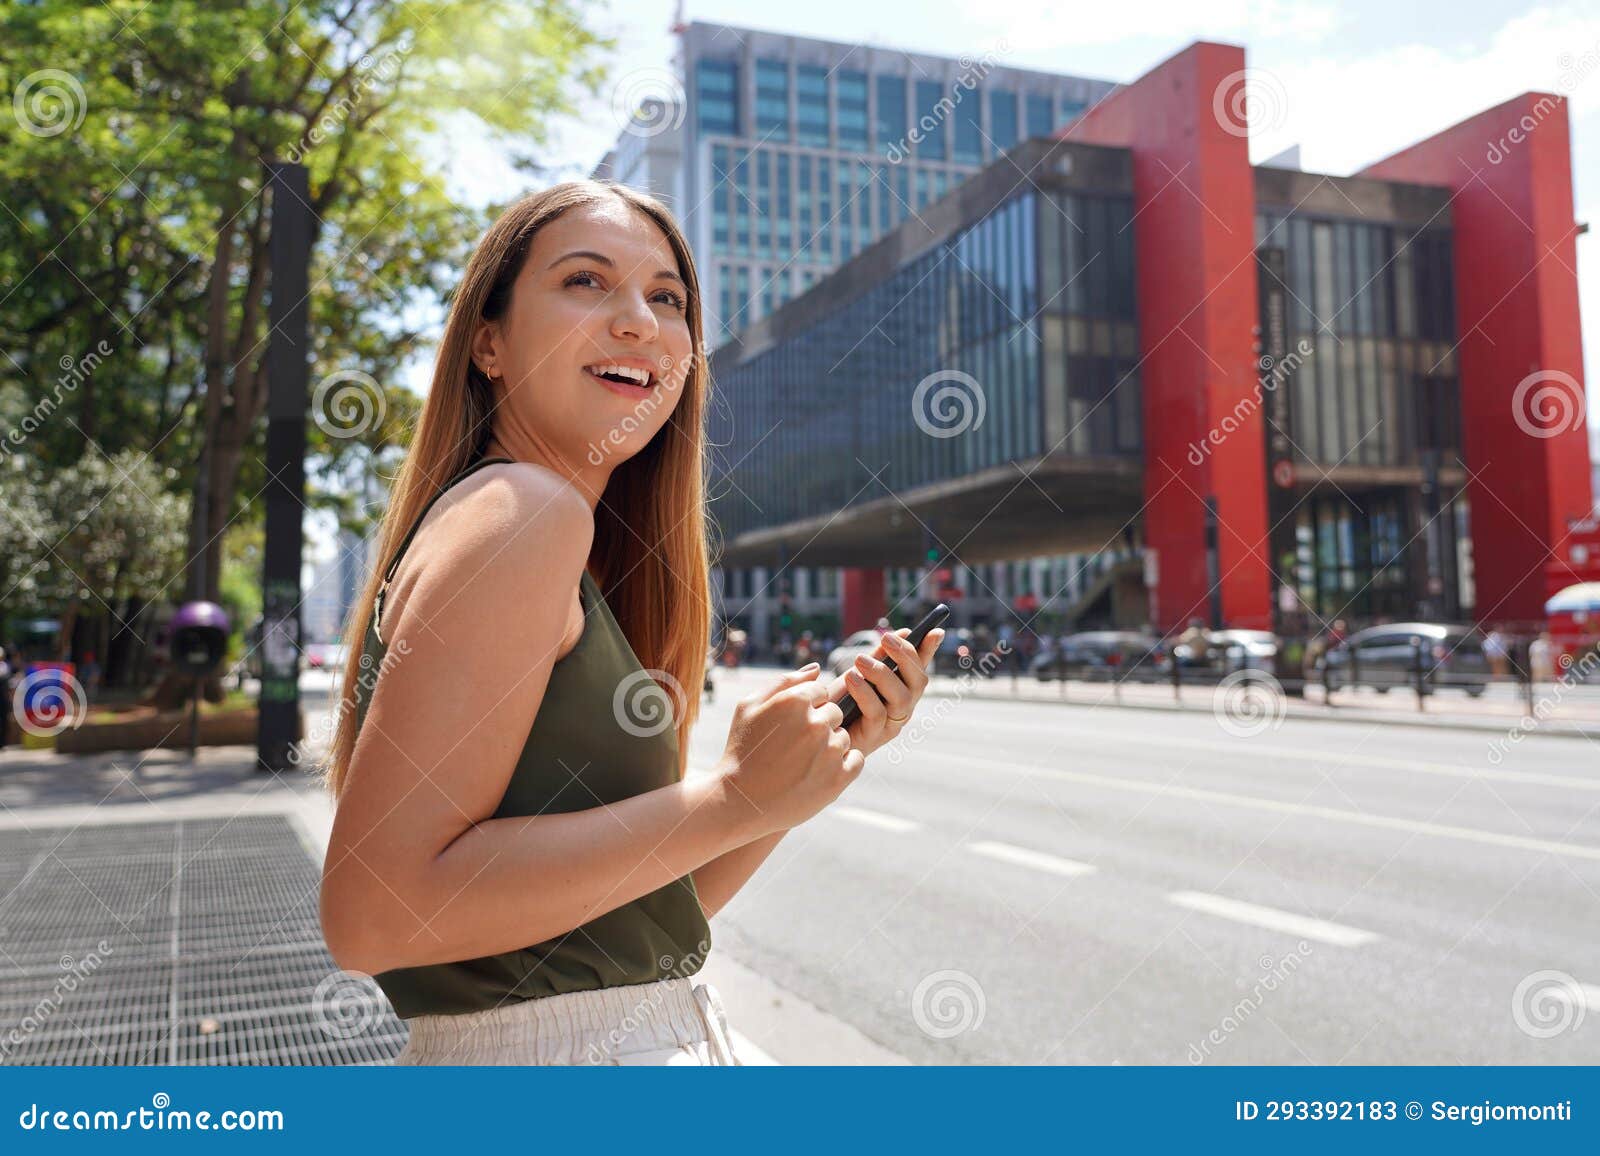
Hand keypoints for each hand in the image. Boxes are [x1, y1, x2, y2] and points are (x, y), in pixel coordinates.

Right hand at [715, 663, 863, 835]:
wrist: (739, 802)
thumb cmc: (742, 750)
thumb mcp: (749, 707)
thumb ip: (784, 682)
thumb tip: (817, 668)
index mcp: (795, 701)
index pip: (820, 691)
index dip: (804, 709)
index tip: (788, 727)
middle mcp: (816, 723)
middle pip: (835, 713)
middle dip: (819, 725)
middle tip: (794, 747)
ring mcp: (829, 752)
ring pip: (844, 737)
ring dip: (829, 746)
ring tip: (802, 763)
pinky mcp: (838, 778)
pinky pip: (856, 760)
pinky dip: (842, 766)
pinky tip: (817, 773)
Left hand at [825, 627, 944, 758]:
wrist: (815, 729)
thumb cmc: (838, 700)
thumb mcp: (859, 672)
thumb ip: (881, 655)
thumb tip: (907, 632)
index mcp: (901, 690)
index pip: (920, 667)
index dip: (930, 650)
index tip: (935, 631)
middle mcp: (902, 708)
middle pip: (919, 682)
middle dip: (905, 656)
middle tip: (885, 638)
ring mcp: (891, 725)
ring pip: (902, 699)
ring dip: (882, 674)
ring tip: (859, 659)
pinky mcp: (873, 737)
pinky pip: (877, 713)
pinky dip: (865, 693)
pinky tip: (851, 678)